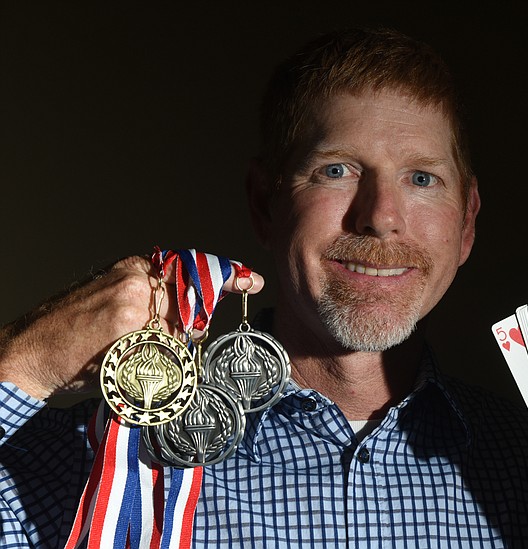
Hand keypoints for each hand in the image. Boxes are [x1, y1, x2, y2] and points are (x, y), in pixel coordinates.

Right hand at [0, 254, 263, 399]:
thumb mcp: (112, 303)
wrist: (27, 352)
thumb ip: (150, 303)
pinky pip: (158, 351)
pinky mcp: (127, 326)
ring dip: (163, 352)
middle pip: (192, 306)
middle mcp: (138, 279)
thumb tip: (191, 320)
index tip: (252, 281)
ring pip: (177, 332)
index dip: (226, 274)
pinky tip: (118, 362)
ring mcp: (134, 301)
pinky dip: (148, 364)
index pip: (192, 267)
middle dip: (187, 330)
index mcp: (135, 269)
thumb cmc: (71, 334)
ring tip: (122, 354)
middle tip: (157, 343)